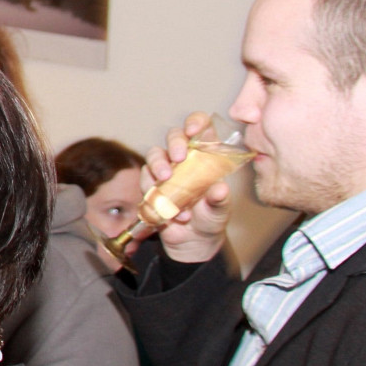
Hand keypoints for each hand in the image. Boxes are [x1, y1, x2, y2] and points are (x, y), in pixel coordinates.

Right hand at [144, 111, 231, 264]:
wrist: (193, 242)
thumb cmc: (211, 219)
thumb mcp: (220, 211)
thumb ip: (219, 201)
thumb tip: (220, 189)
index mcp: (205, 157)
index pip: (200, 129)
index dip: (196, 123)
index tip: (194, 131)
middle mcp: (183, 160)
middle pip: (173, 137)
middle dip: (174, 143)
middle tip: (178, 159)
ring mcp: (165, 172)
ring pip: (154, 156)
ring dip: (158, 166)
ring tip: (166, 182)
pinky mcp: (151, 187)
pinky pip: (145, 181)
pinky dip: (153, 193)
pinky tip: (169, 210)